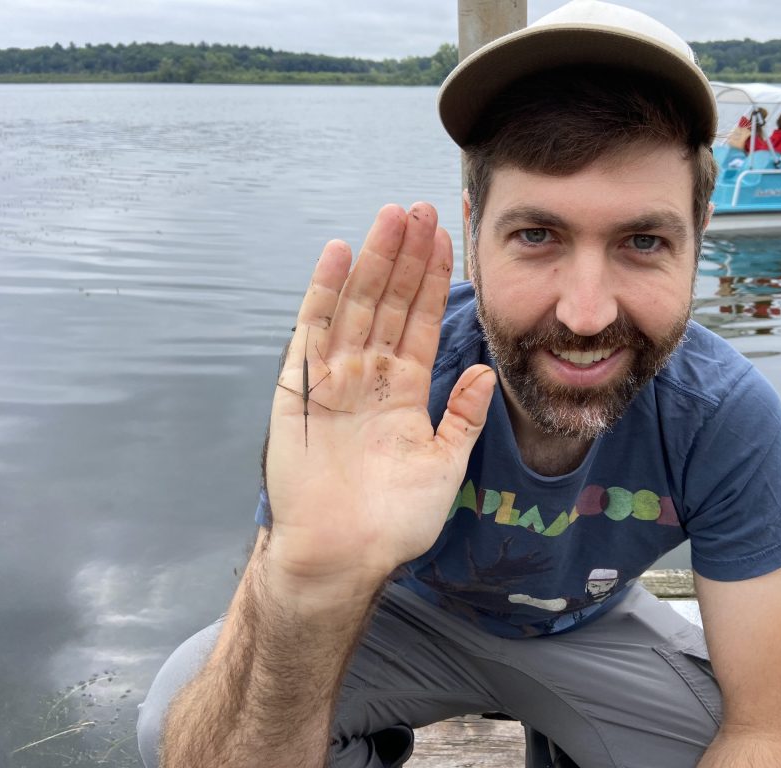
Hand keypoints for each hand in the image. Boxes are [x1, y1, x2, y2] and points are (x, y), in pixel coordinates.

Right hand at [264, 203, 493, 596]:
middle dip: (406, 256)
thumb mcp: (444, 464)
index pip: (422, 321)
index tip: (448, 238)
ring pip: (357, 305)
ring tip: (391, 216)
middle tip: (420, 208)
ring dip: (374, 261)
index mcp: (404, 390)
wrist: (343, 555)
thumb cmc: (393, 520)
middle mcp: (369, 375)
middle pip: (391, 302)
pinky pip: (312, 331)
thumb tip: (481, 369)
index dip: (434, 280)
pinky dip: (324, 292)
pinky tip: (339, 253)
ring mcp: (333, 377)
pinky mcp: (299, 388)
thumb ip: (461, 415)